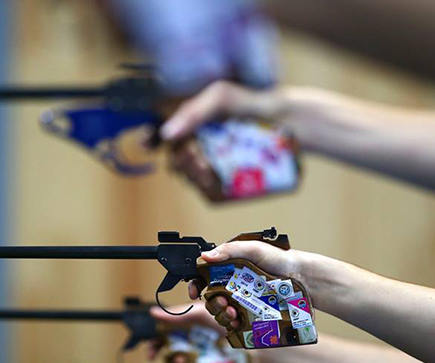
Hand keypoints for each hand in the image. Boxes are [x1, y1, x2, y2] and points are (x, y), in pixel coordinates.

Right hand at [147, 302, 221, 362]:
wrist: (243, 333)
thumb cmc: (221, 318)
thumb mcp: (197, 313)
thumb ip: (174, 315)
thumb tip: (152, 313)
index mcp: (180, 329)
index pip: (160, 339)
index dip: (153, 347)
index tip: (152, 356)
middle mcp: (186, 343)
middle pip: (167, 357)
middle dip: (170, 362)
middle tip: (180, 360)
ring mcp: (194, 356)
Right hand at [161, 81, 285, 201]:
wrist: (286, 119)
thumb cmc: (250, 102)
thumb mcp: (220, 97)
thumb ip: (193, 112)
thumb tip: (167, 133)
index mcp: (189, 124)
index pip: (159, 135)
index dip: (149, 140)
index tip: (148, 143)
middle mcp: (196, 145)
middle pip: (174, 160)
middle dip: (181, 161)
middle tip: (195, 158)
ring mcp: (211, 164)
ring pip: (190, 178)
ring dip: (193, 176)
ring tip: (207, 170)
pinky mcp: (226, 181)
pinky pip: (209, 194)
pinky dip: (209, 191)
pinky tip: (216, 184)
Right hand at [188, 240, 306, 329]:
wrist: (301, 277)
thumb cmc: (279, 259)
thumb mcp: (253, 249)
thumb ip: (229, 250)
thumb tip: (205, 256)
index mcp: (228, 268)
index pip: (204, 277)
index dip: (196, 284)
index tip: (195, 292)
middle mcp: (232, 285)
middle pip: (210, 297)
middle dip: (212, 302)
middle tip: (222, 302)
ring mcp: (241, 300)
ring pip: (220, 311)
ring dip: (221, 313)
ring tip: (232, 312)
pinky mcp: (250, 314)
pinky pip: (234, 323)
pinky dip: (231, 324)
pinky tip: (237, 320)